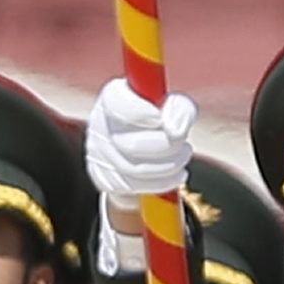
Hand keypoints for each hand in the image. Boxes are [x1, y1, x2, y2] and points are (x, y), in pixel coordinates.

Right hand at [85, 81, 195, 215]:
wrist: (143, 151)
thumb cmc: (162, 120)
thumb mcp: (176, 109)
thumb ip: (180, 110)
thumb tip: (175, 130)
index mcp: (114, 97)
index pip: (117, 103)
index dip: (140, 112)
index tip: (160, 119)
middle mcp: (99, 123)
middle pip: (129, 144)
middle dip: (167, 149)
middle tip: (186, 148)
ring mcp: (97, 152)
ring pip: (133, 169)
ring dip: (169, 167)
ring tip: (184, 158)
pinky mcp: (102, 177)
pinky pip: (132, 186)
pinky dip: (161, 183)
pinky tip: (176, 175)